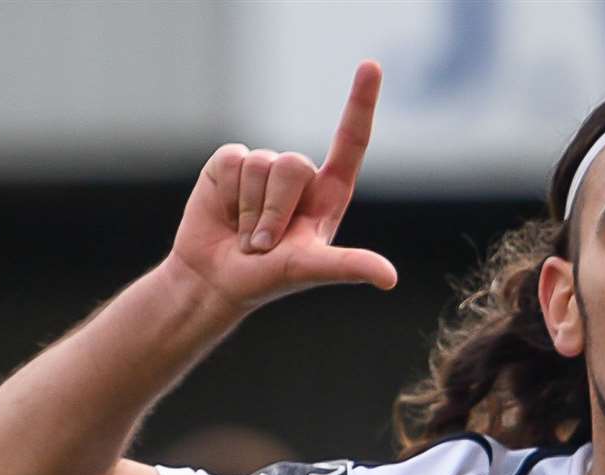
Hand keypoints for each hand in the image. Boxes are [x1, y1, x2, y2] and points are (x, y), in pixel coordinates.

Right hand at [165, 60, 397, 315]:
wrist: (215, 279)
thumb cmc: (269, 279)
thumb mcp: (310, 270)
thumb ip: (348, 266)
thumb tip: (390, 279)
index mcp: (329, 194)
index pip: (351, 141)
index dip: (360, 103)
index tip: (371, 66)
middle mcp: (300, 176)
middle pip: (294, 164)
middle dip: (275, 210)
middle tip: (266, 244)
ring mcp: (264, 167)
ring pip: (262, 163)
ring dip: (251, 209)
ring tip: (248, 235)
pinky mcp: (230, 164)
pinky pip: (234, 160)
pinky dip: (228, 195)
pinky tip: (226, 214)